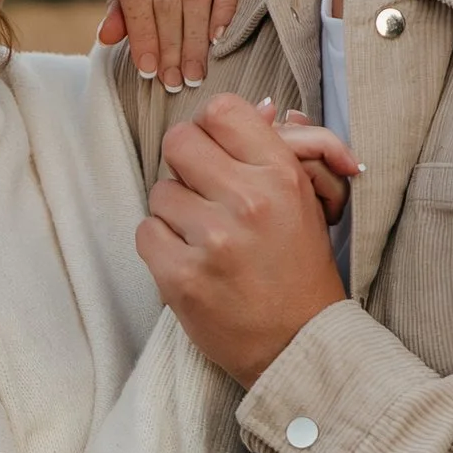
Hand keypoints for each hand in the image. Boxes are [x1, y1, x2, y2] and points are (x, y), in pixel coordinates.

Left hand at [137, 96, 356, 386]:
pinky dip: (162, 246)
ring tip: (204, 236)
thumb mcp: (307, 200)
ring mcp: (212, 240)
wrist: (300, 346)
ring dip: (176, 211)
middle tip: (202, 189)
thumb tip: (260, 106)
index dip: (211, 128)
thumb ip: (282, 148)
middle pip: (179, 142)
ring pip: (160, 191)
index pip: (221, 110)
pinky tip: (189, 260)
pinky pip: (146, 232)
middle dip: (186, 163)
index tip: (217, 151)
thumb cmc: (302, 269)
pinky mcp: (182, 278)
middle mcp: (248, 201)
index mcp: (281, 175)